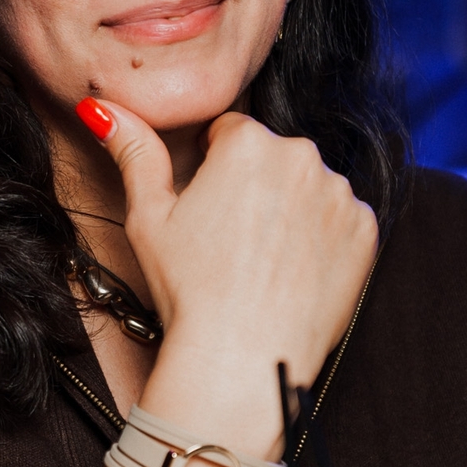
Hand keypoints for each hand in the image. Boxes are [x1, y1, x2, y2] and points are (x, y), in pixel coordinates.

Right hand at [80, 97, 378, 434]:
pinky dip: (322, 240)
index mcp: (249, 143)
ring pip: (308, 188)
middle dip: (255, 187)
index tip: (207, 214)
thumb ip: (134, 152)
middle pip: (273, 158)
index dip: (212, 172)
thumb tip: (101, 107)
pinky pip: (340, 221)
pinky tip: (292, 272)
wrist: (242, 360)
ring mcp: (340, 194)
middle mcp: (303, 156)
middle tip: (232, 244)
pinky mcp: (365, 232)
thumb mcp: (148, 217)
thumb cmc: (189, 290)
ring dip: (290, 210)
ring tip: (263, 262)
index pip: (229, 134)